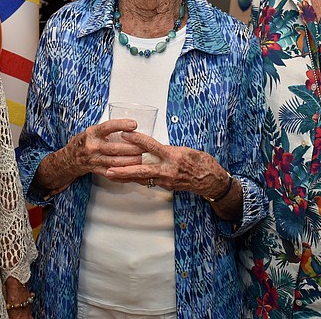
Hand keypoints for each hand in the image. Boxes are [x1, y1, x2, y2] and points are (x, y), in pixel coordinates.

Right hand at [33, 118, 146, 197]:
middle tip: (145, 146)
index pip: (108, 127)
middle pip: (115, 148)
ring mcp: (94, 160)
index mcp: (92, 133)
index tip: (134, 124)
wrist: (70, 158)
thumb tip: (131, 127)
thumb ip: (109, 129)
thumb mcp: (93, 131)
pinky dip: (123, 173)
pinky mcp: (96, 170)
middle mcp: (92, 146)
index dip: (121, 125)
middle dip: (132, 148)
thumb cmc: (85, 142)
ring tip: (142, 159)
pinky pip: (111, 173)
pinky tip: (132, 171)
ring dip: (130, 161)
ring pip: (115, 162)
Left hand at [105, 133, 225, 194]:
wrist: (210, 179)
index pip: (152, 146)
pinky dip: (136, 179)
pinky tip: (126, 178)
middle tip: (109, 169)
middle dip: (124, 170)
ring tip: (110, 175)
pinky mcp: (166, 186)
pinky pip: (148, 182)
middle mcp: (168, 169)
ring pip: (142, 178)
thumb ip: (166, 149)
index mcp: (173, 156)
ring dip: (126, 177)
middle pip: (142, 169)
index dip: (137, 140)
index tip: (125, 134)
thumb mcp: (184, 150)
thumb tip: (151, 146)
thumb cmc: (200, 161)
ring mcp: (166, 180)